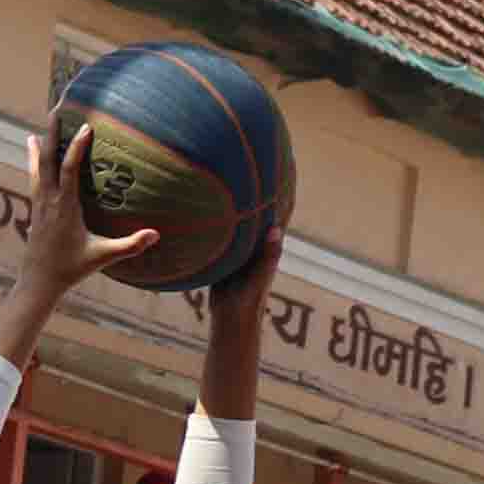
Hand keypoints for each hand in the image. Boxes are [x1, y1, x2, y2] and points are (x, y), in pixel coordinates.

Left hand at [17, 122, 160, 300]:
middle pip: (48, 161)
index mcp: (65, 208)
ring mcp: (39, 204)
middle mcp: (49, 201)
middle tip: (56, 112)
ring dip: (40, 147)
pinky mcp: (35, 210)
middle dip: (53, 136)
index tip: (86, 127)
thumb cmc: (72, 269)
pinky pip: (34, 178)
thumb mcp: (103, 257)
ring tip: (40, 130)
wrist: (39, 281)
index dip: (77, 148)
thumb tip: (155, 235)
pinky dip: (34, 162)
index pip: (69, 170)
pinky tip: (33, 154)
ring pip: (37, 168)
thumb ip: (129, 245)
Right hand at [202, 162, 296, 332]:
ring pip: (235, 222)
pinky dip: (215, 220)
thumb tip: (277, 230)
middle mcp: (253, 244)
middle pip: (255, 214)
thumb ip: (268, 256)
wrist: (230, 319)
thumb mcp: (259, 277)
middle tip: (252, 164)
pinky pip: (219, 233)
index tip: (280, 170)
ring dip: (233, 206)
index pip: (274, 215)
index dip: (278, 195)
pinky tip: (203, 207)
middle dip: (256, 194)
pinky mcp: (222, 255)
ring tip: (227, 178)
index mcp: (266, 246)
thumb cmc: (249, 300)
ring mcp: (237, 249)